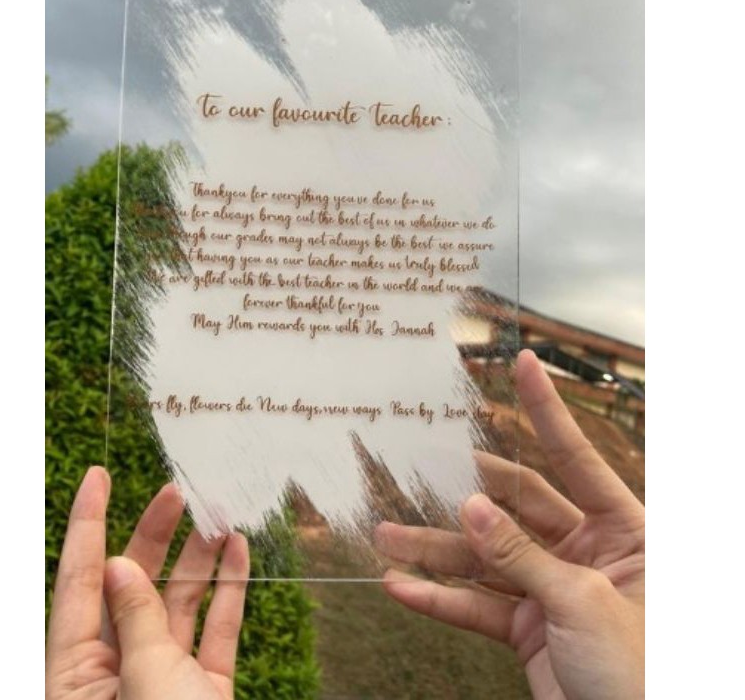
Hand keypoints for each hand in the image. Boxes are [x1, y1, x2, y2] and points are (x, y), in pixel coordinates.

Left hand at [46, 468, 249, 699]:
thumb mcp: (145, 678)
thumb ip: (134, 619)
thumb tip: (119, 565)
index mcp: (76, 678)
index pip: (77, 583)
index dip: (87, 524)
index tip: (96, 475)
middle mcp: (116, 674)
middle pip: (132, 587)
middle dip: (156, 537)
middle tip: (177, 492)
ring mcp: (165, 681)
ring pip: (177, 605)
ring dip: (199, 559)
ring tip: (220, 516)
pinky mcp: (205, 690)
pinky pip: (214, 630)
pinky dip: (227, 591)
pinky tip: (238, 552)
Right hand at [378, 349, 644, 699]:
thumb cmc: (646, 674)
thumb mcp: (583, 603)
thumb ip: (521, 553)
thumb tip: (470, 507)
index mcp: (625, 532)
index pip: (577, 457)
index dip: (547, 409)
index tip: (524, 363)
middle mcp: (588, 553)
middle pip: (515, 509)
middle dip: (464, 499)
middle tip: (420, 474)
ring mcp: (555, 590)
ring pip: (486, 559)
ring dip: (436, 552)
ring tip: (386, 538)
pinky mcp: (530, 628)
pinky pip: (479, 606)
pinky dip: (441, 599)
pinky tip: (403, 587)